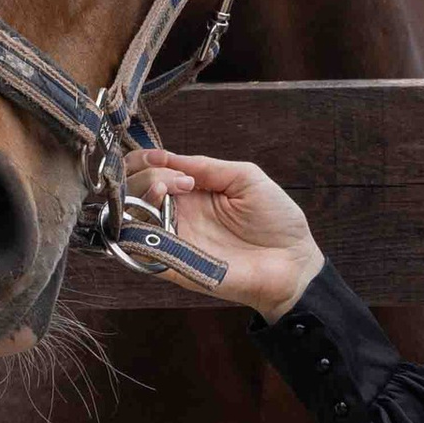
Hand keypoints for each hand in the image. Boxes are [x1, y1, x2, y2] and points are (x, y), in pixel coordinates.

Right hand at [122, 146, 326, 316]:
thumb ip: (206, 166)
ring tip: (163, 191)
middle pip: (135, 192)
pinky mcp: (174, 266)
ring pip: (131, 218)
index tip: (156, 158)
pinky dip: (133, 234)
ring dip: (138, 198)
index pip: (152, 172)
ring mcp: (175, 240)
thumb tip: (166, 156)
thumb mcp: (245, 177)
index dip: (145, 161)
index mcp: (193, 192)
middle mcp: (179, 214)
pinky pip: (139, 252)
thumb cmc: (276, 220)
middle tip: (177, 181)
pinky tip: (153, 218)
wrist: (292, 263)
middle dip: (146, 176)